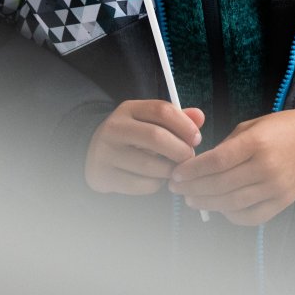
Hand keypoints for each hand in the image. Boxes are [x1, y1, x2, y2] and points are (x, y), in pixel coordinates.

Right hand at [85, 100, 205, 194]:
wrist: (95, 152)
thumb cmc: (133, 136)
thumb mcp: (150, 120)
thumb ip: (177, 118)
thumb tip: (199, 117)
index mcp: (129, 109)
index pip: (162, 110)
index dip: (185, 125)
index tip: (196, 138)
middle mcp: (115, 127)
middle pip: (156, 137)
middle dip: (180, 150)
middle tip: (189, 158)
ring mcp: (106, 152)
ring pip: (150, 165)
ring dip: (169, 170)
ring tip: (174, 169)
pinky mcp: (103, 175)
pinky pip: (140, 184)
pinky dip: (155, 184)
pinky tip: (157, 179)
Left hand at [167, 98, 294, 225]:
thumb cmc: (281, 128)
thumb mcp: (251, 126)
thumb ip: (226, 146)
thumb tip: (201, 165)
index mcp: (256, 143)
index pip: (216, 162)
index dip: (192, 171)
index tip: (176, 174)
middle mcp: (266, 167)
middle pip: (220, 185)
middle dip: (193, 189)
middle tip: (177, 189)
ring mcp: (275, 187)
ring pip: (232, 203)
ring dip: (207, 204)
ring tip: (192, 200)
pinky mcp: (282, 202)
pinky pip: (251, 217)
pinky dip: (231, 216)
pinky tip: (219, 208)